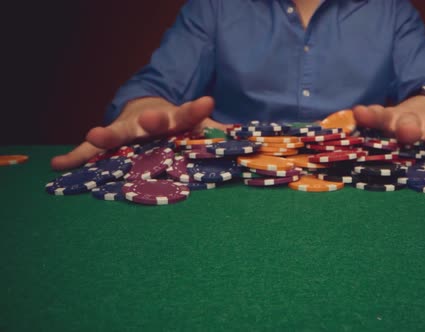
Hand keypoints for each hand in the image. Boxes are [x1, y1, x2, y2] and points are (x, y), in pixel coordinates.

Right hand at [51, 96, 225, 170]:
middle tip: (151, 120)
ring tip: (95, 136)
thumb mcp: (200, 128)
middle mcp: (148, 121)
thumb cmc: (176, 123)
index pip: (187, 114)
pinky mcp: (108, 139)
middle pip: (148, 122)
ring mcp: (125, 129)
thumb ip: (220, 136)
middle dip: (150, 122)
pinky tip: (57, 164)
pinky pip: (88, 152)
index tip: (206, 102)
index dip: (196, 110)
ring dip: (107, 136)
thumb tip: (253, 147)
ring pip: (116, 133)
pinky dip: (75, 157)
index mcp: (174, 118)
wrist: (147, 110)